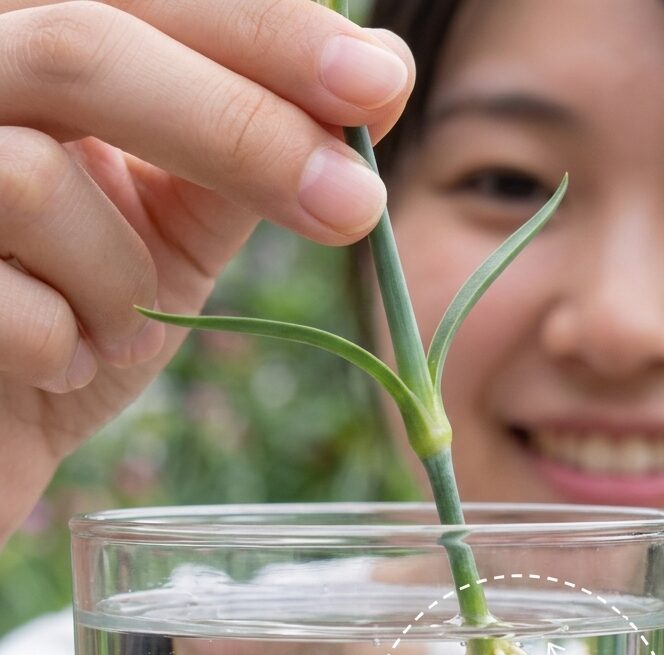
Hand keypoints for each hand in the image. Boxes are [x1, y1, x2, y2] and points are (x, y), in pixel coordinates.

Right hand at [0, 0, 413, 542]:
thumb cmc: (74, 305)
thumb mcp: (170, 219)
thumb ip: (246, 147)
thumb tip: (379, 74)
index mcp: (22, 40)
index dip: (265, 30)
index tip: (379, 83)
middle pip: (82, 47)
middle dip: (240, 132)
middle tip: (356, 204)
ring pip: (30, 180)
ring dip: (124, 282)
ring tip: (124, 330)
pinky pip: (7, 307)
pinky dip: (68, 351)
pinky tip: (63, 365)